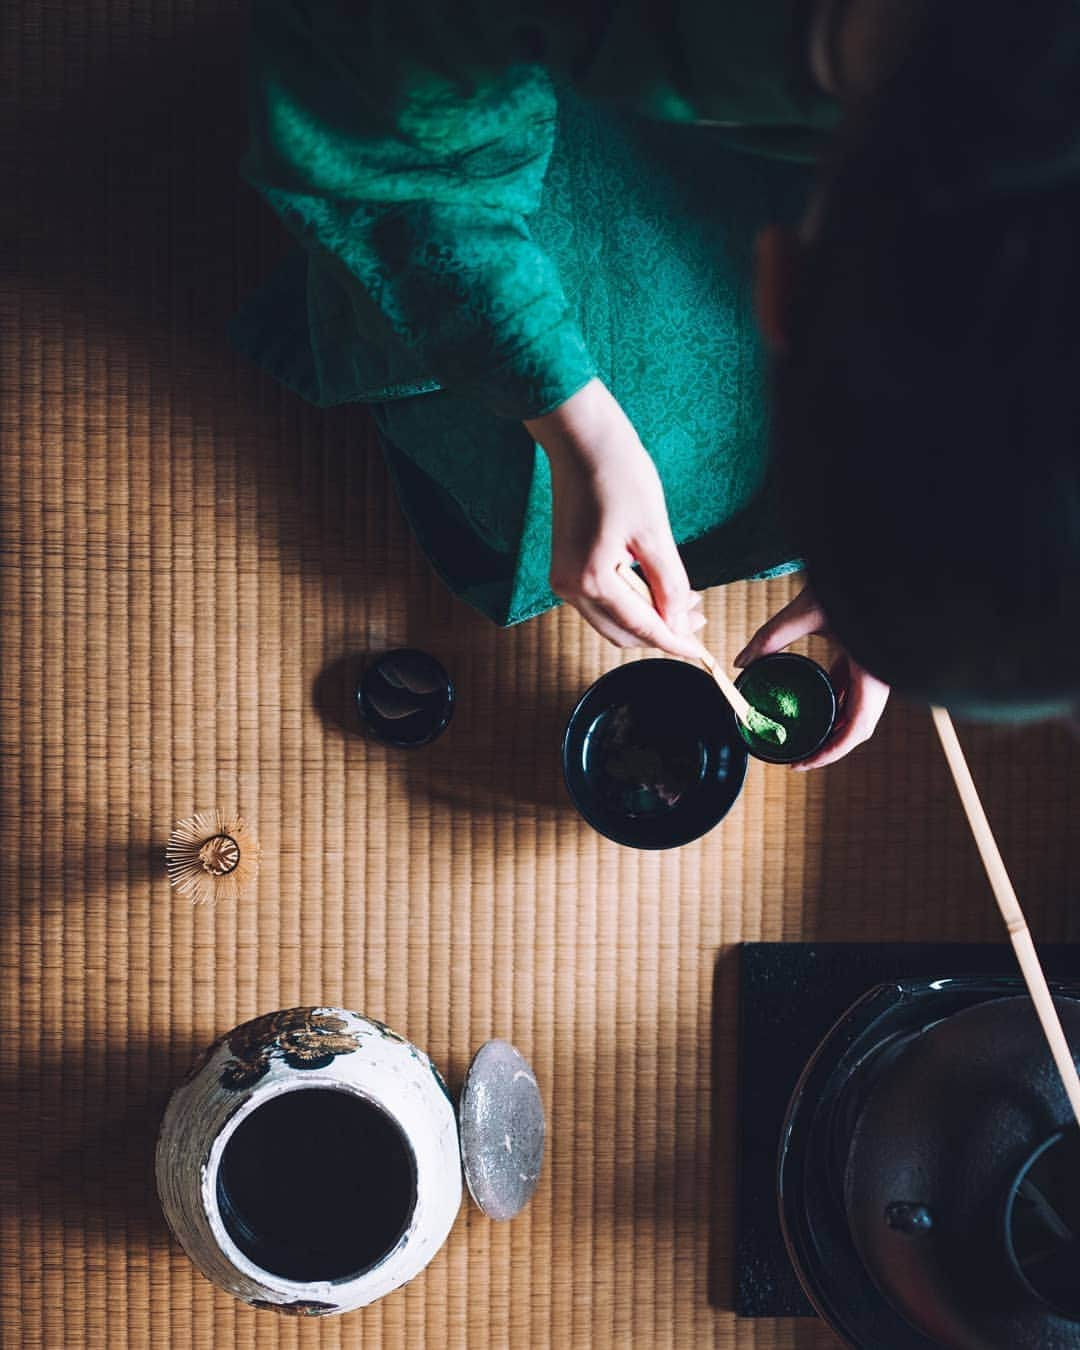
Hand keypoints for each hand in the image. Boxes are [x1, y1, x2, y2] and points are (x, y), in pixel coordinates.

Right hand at [525, 380, 704, 657]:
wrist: (579, 438)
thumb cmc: (616, 473)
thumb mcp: (654, 532)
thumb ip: (669, 583)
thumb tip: (680, 621)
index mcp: (591, 581)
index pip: (642, 628)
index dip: (676, 643)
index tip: (702, 654)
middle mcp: (570, 588)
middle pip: (623, 634)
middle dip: (662, 632)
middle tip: (699, 618)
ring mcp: (563, 579)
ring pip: (612, 621)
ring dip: (647, 618)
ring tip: (684, 601)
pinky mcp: (566, 567)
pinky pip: (602, 601)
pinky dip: (630, 603)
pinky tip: (656, 587)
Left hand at [734, 584, 889, 768]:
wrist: (880, 553)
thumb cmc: (850, 577)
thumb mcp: (806, 609)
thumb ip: (771, 636)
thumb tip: (740, 661)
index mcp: (873, 671)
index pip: (857, 730)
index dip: (830, 753)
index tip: (801, 763)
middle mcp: (882, 674)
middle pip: (858, 725)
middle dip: (829, 745)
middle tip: (796, 756)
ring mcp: (878, 666)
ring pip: (859, 708)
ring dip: (833, 725)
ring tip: (802, 735)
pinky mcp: (871, 655)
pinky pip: (856, 687)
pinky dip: (837, 701)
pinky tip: (815, 703)